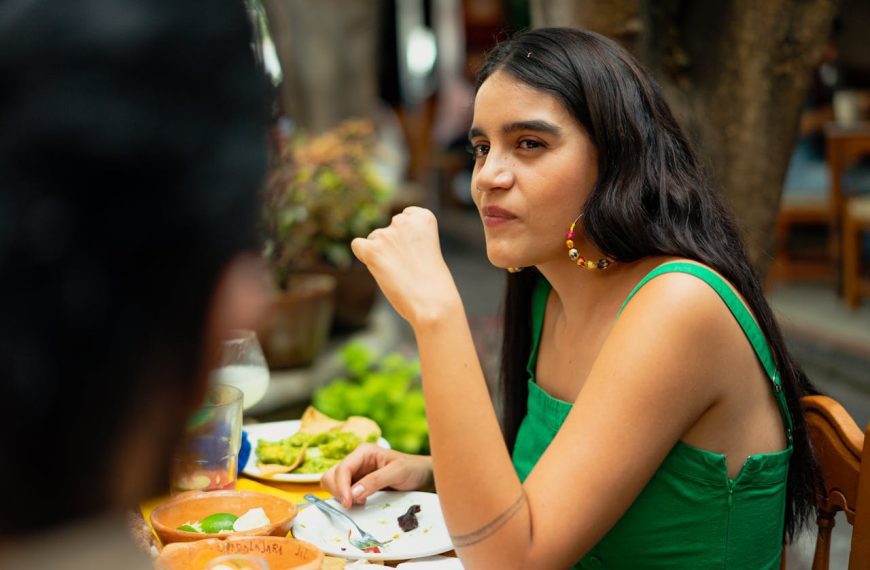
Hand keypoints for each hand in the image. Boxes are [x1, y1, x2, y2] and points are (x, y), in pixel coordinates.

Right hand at [321, 443, 432, 508]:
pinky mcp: (357, 484)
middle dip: (337, 491)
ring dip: (340, 496)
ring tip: (358, 503)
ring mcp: (355, 473)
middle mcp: (356, 461)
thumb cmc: (413, 469)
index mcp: (363, 452)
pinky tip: (360, 503)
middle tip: (351, 505)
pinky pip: (342, 492)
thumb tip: (353, 494)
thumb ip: (376, 481)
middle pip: (331, 475)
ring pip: (333, 484)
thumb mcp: (398, 472)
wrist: (422, 476)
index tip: (348, 503)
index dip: (341, 486)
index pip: (342, 468)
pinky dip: (346, 499)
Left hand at [351, 207, 460, 327]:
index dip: (408, 238)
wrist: (433, 303)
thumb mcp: (426, 248)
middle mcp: (404, 221)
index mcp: (424, 217)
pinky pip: (357, 245)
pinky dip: (363, 256)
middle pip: (388, 230)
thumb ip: (407, 237)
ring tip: (399, 273)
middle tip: (409, 267)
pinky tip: (378, 269)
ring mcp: (387, 235)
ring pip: (374, 239)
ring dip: (381, 255)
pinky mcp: (372, 250)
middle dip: (393, 246)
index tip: (418, 252)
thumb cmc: (432, 282)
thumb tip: (374, 241)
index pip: (405, 216)